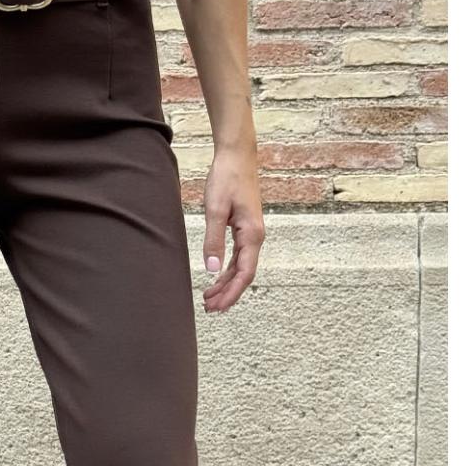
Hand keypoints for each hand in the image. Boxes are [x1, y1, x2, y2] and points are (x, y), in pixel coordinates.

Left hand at [201, 146, 265, 312]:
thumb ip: (214, 240)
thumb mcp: (215, 210)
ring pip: (240, 267)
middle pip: (243, 275)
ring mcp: (251, 233)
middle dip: (228, 294)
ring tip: (209, 298)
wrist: (238, 156)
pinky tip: (216, 278)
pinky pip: (238, 257)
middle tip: (209, 309)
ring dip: (226, 284)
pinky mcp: (244, 228)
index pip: (245, 273)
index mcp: (251, 234)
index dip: (232, 293)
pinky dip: (227, 270)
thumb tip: (212, 269)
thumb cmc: (227, 179)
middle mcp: (255, 237)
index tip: (218, 306)